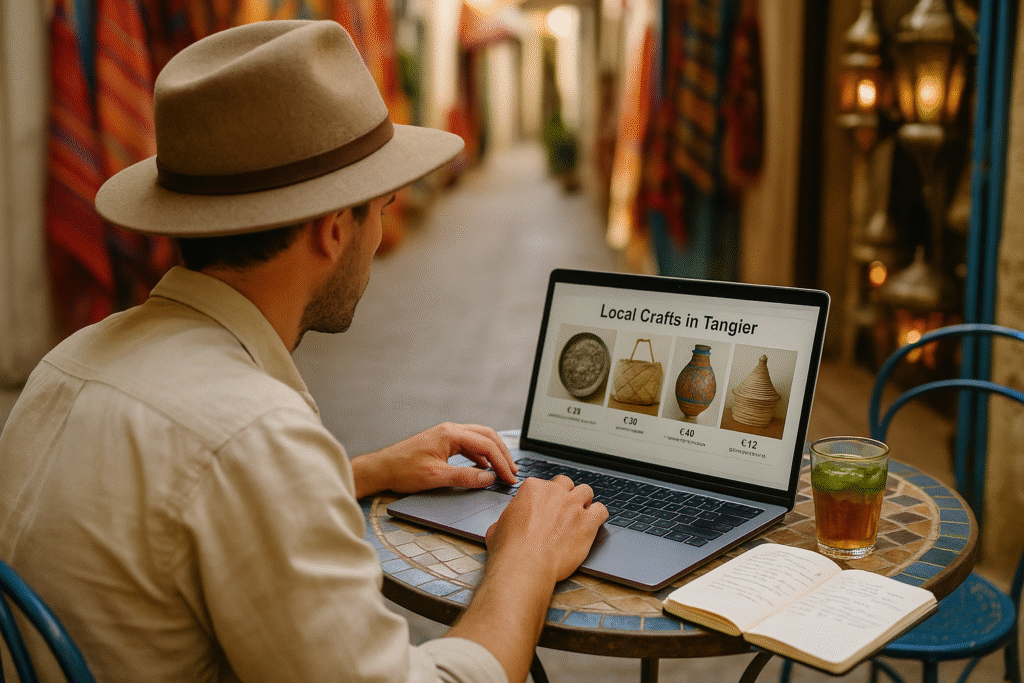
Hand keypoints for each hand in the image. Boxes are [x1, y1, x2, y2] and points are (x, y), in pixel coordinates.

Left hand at [350, 422, 517, 498]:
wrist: (382, 468)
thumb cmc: (403, 470)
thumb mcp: (435, 476)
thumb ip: (464, 476)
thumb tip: (488, 478)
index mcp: (450, 434)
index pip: (486, 445)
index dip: (501, 462)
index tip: (509, 478)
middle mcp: (450, 430)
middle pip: (487, 436)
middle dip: (502, 454)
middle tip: (513, 472)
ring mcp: (447, 434)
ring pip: (479, 438)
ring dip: (493, 453)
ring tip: (503, 469)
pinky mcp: (443, 442)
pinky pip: (469, 444)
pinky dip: (481, 455)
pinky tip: (484, 467)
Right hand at [446, 475, 607, 682]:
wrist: (525, 567)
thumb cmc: (509, 550)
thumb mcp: (497, 526)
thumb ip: (509, 517)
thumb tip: (508, 522)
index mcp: (532, 488)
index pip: (544, 484)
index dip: (546, 499)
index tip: (545, 509)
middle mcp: (555, 492)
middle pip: (567, 484)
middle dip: (566, 495)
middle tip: (563, 511)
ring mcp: (573, 506)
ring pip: (587, 492)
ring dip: (584, 502)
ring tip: (580, 516)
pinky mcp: (588, 522)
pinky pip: (602, 510)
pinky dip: (599, 516)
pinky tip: (593, 524)